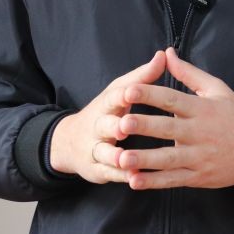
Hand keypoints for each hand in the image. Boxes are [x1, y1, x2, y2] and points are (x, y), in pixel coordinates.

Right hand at [49, 50, 166, 183]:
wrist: (70, 141)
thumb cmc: (106, 111)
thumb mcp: (120, 91)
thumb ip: (143, 77)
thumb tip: (164, 54)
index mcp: (106, 104)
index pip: (113, 97)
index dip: (122, 95)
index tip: (131, 92)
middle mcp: (98, 126)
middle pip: (104, 125)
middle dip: (113, 126)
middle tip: (124, 127)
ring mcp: (95, 148)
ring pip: (104, 152)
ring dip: (114, 156)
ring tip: (124, 159)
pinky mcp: (97, 169)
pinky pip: (108, 174)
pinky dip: (119, 176)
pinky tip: (133, 179)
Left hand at [119, 47, 233, 190]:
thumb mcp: (217, 89)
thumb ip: (188, 73)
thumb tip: (166, 53)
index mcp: (202, 108)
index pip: (172, 99)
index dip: (150, 94)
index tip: (129, 90)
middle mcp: (199, 133)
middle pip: (168, 129)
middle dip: (144, 126)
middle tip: (121, 123)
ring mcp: (199, 157)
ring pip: (168, 159)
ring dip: (144, 159)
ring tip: (121, 158)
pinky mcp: (199, 177)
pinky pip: (173, 180)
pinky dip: (154, 182)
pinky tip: (134, 181)